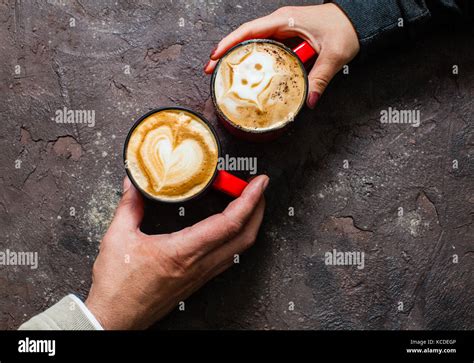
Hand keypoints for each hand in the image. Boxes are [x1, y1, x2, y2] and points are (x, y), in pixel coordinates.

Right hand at [85, 175, 267, 328]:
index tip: (258, 183)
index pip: (229, 223)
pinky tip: (231, 228)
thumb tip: (135, 184)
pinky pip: (228, 258)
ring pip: (239, 249)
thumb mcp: (118, 238)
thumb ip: (129, 206)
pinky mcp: (197, 281)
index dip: (249, 199)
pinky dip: (237, 238)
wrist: (116, 318)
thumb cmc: (117, 286)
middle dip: (258, 208)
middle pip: (245, 236)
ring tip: (248, 202)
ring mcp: (201, 275)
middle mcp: (198, 264)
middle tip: (258, 187)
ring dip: (250, 224)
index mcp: (183, 251)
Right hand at [204, 3, 359, 107]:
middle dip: (225, 52)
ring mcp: (281, 30)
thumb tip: (309, 101)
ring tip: (222, 73)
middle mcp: (279, 23)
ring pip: (251, 42)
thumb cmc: (344, 28)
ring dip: (236, 56)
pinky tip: (246, 72)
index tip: (215, 56)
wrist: (355, 20)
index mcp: (285, 21)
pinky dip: (251, 58)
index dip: (229, 43)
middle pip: (244, 37)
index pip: (249, 30)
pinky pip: (263, 47)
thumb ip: (321, 78)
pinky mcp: (285, 38)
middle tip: (211, 70)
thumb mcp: (334, 54)